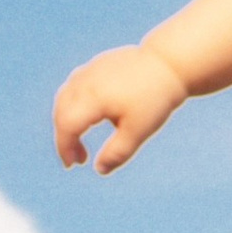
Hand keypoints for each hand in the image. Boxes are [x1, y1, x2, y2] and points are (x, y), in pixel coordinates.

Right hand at [55, 41, 186, 170]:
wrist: (170, 62)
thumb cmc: (155, 98)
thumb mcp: (138, 131)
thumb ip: (117, 152)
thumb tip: (99, 170)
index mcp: (93, 97)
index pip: (67, 126)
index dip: (65, 148)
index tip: (72, 165)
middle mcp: (85, 81)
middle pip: (61, 113)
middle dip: (65, 138)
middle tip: (79, 159)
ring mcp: (89, 70)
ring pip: (65, 98)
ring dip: (66, 121)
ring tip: (80, 141)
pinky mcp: (96, 64)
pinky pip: (74, 86)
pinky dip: (73, 105)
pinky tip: (90, 117)